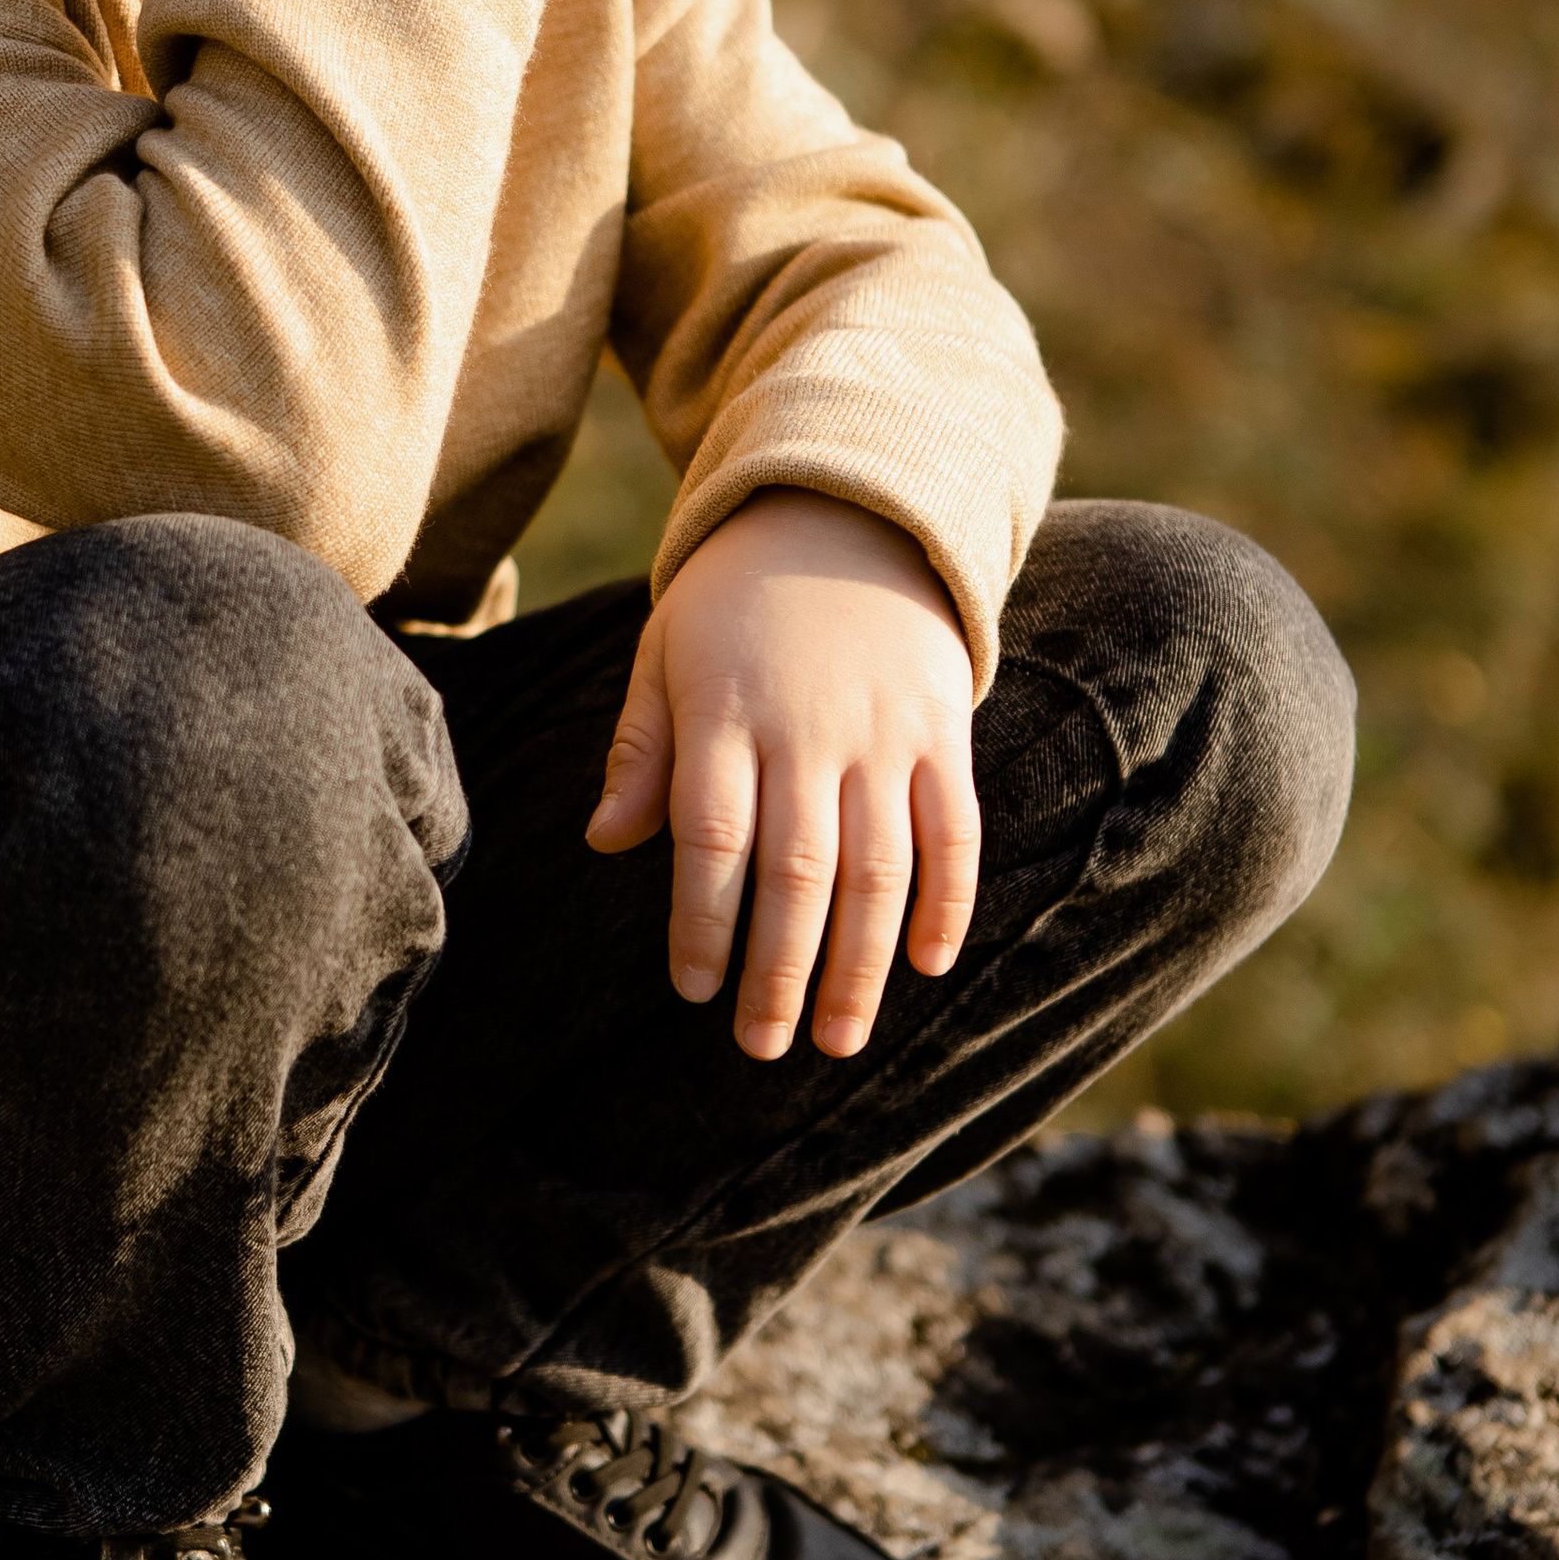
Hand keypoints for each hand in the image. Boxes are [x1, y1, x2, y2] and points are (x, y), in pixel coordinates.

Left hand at [585, 492, 980, 1058]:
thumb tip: (604, 844)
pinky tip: (929, 963)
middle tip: (763, 1046)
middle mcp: (808, 729)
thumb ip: (641, 750)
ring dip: (862, 962)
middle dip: (780, 970)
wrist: (847, 512)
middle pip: (796, 871)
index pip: (712, 839)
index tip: (693, 990)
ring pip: (878, 867)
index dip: (703, 922)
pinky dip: (948, 898)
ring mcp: (883, 732)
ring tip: (841, 1038)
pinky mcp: (940, 730)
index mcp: (726, 712)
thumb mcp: (667, 652)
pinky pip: (954, 828)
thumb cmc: (736, 599)